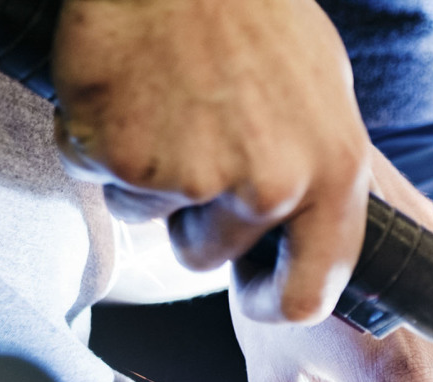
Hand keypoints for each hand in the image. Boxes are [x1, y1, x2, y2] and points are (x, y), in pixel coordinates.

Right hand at [51, 0, 369, 322]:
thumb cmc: (256, 11)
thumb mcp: (325, 94)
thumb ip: (315, 172)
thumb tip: (299, 228)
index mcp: (333, 174)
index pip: (308, 294)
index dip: (272, 302)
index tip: (251, 293)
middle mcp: (271, 187)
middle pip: (207, 258)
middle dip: (190, 221)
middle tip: (187, 150)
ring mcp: (195, 176)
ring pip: (149, 219)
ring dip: (144, 176)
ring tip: (161, 100)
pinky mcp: (124, 157)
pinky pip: (99, 177)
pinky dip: (99, 141)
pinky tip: (124, 88)